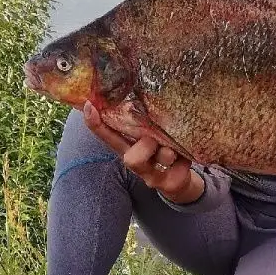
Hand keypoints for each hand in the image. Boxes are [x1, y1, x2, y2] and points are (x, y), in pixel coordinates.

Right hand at [83, 102, 202, 203]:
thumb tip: (140, 91)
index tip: (89, 105)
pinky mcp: (170, 183)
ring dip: (172, 149)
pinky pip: (181, 166)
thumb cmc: (161, 150)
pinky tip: (185, 158)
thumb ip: (144, 121)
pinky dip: (187, 158)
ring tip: (175, 147)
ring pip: (163, 157)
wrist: (177, 181)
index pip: (107, 136)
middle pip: (131, 159)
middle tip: (157, 140)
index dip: (96, 124)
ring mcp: (152, 176)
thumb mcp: (150, 135)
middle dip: (147, 145)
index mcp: (127, 148)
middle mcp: (136, 164)